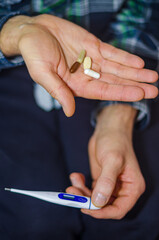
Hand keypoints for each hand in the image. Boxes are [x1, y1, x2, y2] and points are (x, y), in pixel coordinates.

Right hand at [0, 15, 157, 115]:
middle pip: (115, 82)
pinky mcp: (93, 45)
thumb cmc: (33, 54)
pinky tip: (139, 63)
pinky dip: (125, 57)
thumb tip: (70, 112)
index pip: (103, 92)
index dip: (122, 93)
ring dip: (135, 72)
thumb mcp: (43, 74)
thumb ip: (59, 91)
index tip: (140, 94)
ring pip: (117, 68)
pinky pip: (112, 52)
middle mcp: (87, 75)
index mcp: (76, 85)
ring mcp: (91, 60)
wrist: (32, 31)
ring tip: (153, 76)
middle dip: (135, 85)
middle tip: (154, 90)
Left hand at [66, 104, 144, 218]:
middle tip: (73, 193)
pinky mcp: (100, 180)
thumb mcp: (112, 160)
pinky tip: (76, 176)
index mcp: (132, 187)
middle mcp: (122, 189)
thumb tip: (98, 202)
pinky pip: (89, 190)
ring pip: (94, 199)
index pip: (119, 209)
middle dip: (87, 202)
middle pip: (104, 206)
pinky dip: (80, 186)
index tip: (86, 208)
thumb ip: (106, 182)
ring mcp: (110, 185)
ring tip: (72, 182)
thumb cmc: (115, 141)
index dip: (102, 212)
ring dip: (81, 194)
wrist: (109, 129)